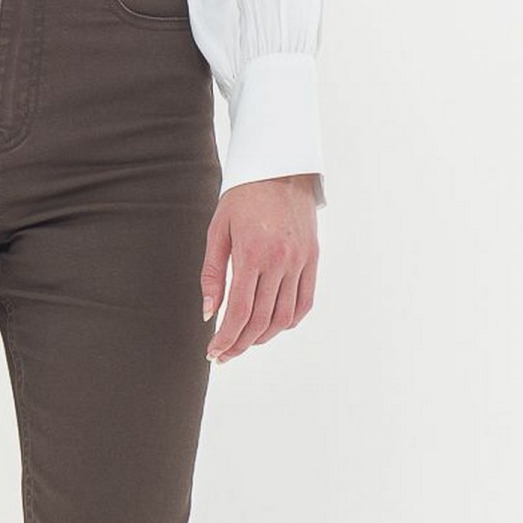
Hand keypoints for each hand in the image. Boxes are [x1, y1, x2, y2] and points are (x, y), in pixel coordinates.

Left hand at [201, 173, 321, 362]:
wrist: (280, 168)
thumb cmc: (242, 196)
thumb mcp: (218, 231)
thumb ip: (213, 274)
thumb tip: (209, 313)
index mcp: (253, 253)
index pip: (240, 311)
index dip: (226, 338)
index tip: (214, 353)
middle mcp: (280, 261)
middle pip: (262, 320)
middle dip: (240, 343)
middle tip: (224, 355)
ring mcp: (301, 261)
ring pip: (284, 317)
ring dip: (263, 336)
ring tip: (244, 342)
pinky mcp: (313, 259)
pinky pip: (305, 301)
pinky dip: (289, 321)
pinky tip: (272, 326)